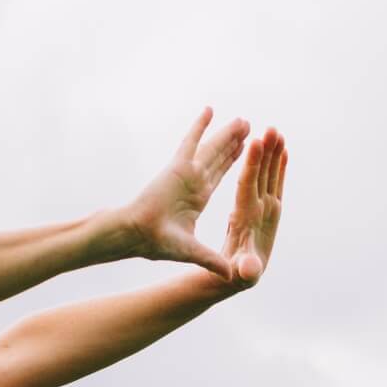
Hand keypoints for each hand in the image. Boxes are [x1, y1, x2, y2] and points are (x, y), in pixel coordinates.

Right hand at [122, 106, 249, 277]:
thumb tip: (230, 276)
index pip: (221, 176)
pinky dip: (200, 125)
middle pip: (220, 158)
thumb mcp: (191, 250)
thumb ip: (211, 259)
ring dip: (227, 134)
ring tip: (243, 120)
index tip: (247, 152)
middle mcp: (194, 182)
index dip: (234, 163)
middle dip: (235, 144)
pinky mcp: (178, 166)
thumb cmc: (156, 242)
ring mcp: (187, 172)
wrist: (136, 234)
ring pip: (212, 147)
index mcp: (197, 198)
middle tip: (250, 128)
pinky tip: (210, 110)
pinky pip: (192, 140)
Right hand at [219, 126, 286, 289]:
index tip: (258, 143)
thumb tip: (250, 271)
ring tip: (277, 132)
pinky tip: (281, 152)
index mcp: (251, 218)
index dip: (255, 165)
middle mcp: (264, 210)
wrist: (247, 276)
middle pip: (266, 176)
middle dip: (269, 152)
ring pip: (270, 175)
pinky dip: (276, 166)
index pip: (252, 186)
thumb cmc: (239, 272)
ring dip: (273, 154)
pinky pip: (272, 183)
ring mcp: (267, 208)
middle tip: (273, 129)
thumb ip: (246, 269)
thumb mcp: (241, 271)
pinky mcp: (266, 208)